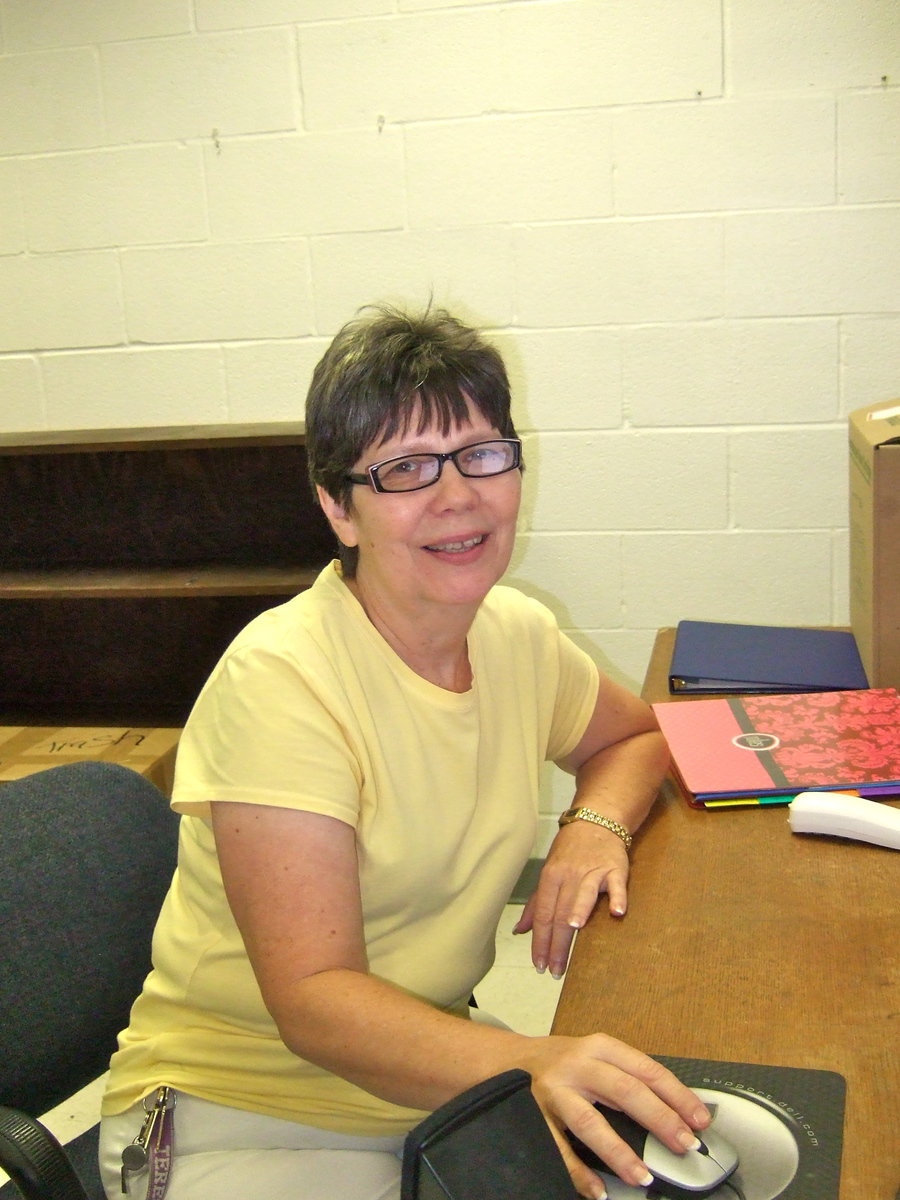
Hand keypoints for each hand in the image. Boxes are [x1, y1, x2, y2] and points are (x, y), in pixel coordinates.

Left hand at [513, 822, 628, 978]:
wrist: (596, 821)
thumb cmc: (570, 852)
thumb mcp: (549, 874)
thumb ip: (536, 904)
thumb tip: (520, 931)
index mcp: (550, 878)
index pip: (543, 915)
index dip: (540, 941)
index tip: (539, 965)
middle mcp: (569, 876)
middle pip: (560, 912)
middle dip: (557, 942)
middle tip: (556, 969)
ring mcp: (592, 871)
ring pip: (583, 894)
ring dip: (578, 910)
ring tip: (574, 929)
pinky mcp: (615, 868)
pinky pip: (616, 884)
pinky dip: (617, 897)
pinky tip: (617, 911)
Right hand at [522, 1034, 710, 1198]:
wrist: (507, 1058)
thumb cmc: (561, 1062)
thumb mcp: (596, 1056)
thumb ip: (628, 1078)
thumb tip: (676, 1113)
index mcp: (600, 1047)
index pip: (647, 1070)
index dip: (677, 1096)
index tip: (699, 1120)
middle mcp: (578, 1064)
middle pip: (625, 1091)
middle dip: (659, 1120)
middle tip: (683, 1145)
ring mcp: (555, 1090)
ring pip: (591, 1122)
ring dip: (619, 1152)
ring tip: (642, 1177)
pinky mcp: (534, 1114)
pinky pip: (558, 1148)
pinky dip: (578, 1172)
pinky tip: (597, 1190)